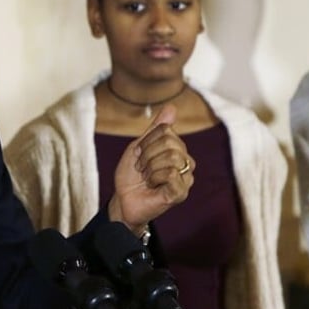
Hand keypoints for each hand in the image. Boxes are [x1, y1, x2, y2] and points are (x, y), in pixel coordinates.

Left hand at [107, 104, 193, 233]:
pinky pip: (171, 173)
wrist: (123, 200)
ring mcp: (186, 178)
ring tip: (146, 177)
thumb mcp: (139, 147)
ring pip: (172, 157)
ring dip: (150, 167)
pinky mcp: (181, 193)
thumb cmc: (131, 175)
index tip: (139, 155)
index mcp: (177, 149)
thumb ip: (155, 129)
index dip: (146, 141)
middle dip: (148, 154)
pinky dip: (155, 177)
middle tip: (141, 168)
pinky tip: (152, 185)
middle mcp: (186, 162)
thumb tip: (171, 107)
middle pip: (170, 143)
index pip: (166, 130)